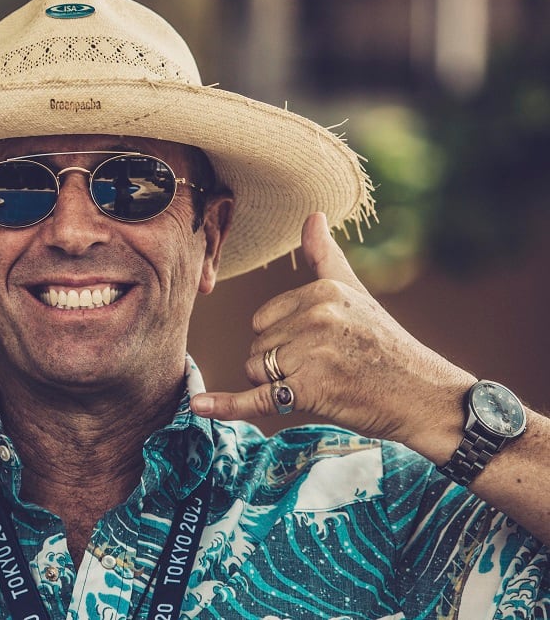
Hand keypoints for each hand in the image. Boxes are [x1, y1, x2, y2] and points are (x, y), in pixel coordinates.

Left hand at [191, 212, 474, 450]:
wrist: (423, 395)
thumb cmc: (385, 347)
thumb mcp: (355, 294)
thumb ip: (326, 257)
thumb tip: (313, 215)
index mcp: (322, 291)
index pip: (263, 320)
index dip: (282, 340)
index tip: (319, 347)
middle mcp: (316, 316)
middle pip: (258, 347)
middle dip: (280, 365)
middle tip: (325, 369)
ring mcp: (313, 353)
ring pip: (257, 372)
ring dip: (280, 385)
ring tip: (324, 383)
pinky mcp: (311, 390)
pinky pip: (256, 399)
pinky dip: (226, 406)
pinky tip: (198, 407)